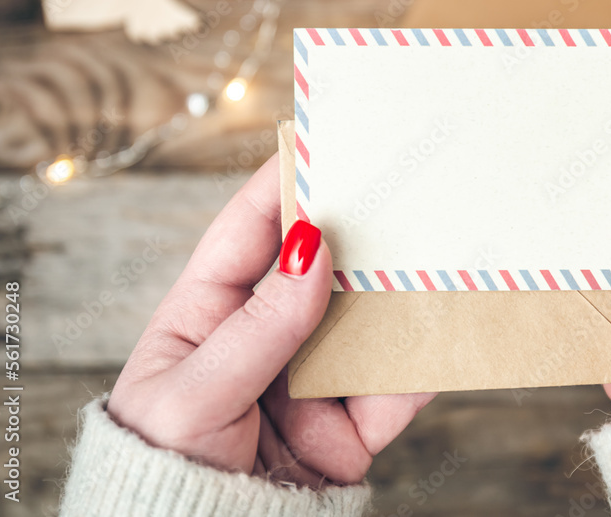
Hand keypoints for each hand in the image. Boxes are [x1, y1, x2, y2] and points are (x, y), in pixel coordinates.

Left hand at [108, 153, 434, 485]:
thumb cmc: (162, 466)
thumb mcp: (193, 392)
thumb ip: (258, 324)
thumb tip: (310, 246)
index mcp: (208, 314)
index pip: (246, 233)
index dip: (283, 186)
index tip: (324, 144)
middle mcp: (267, 336)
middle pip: (321, 269)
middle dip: (358, 233)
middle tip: (399, 191)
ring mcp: (313, 378)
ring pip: (367, 320)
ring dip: (401, 290)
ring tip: (438, 250)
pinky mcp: (351, 424)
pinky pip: (396, 385)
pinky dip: (425, 358)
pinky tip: (449, 326)